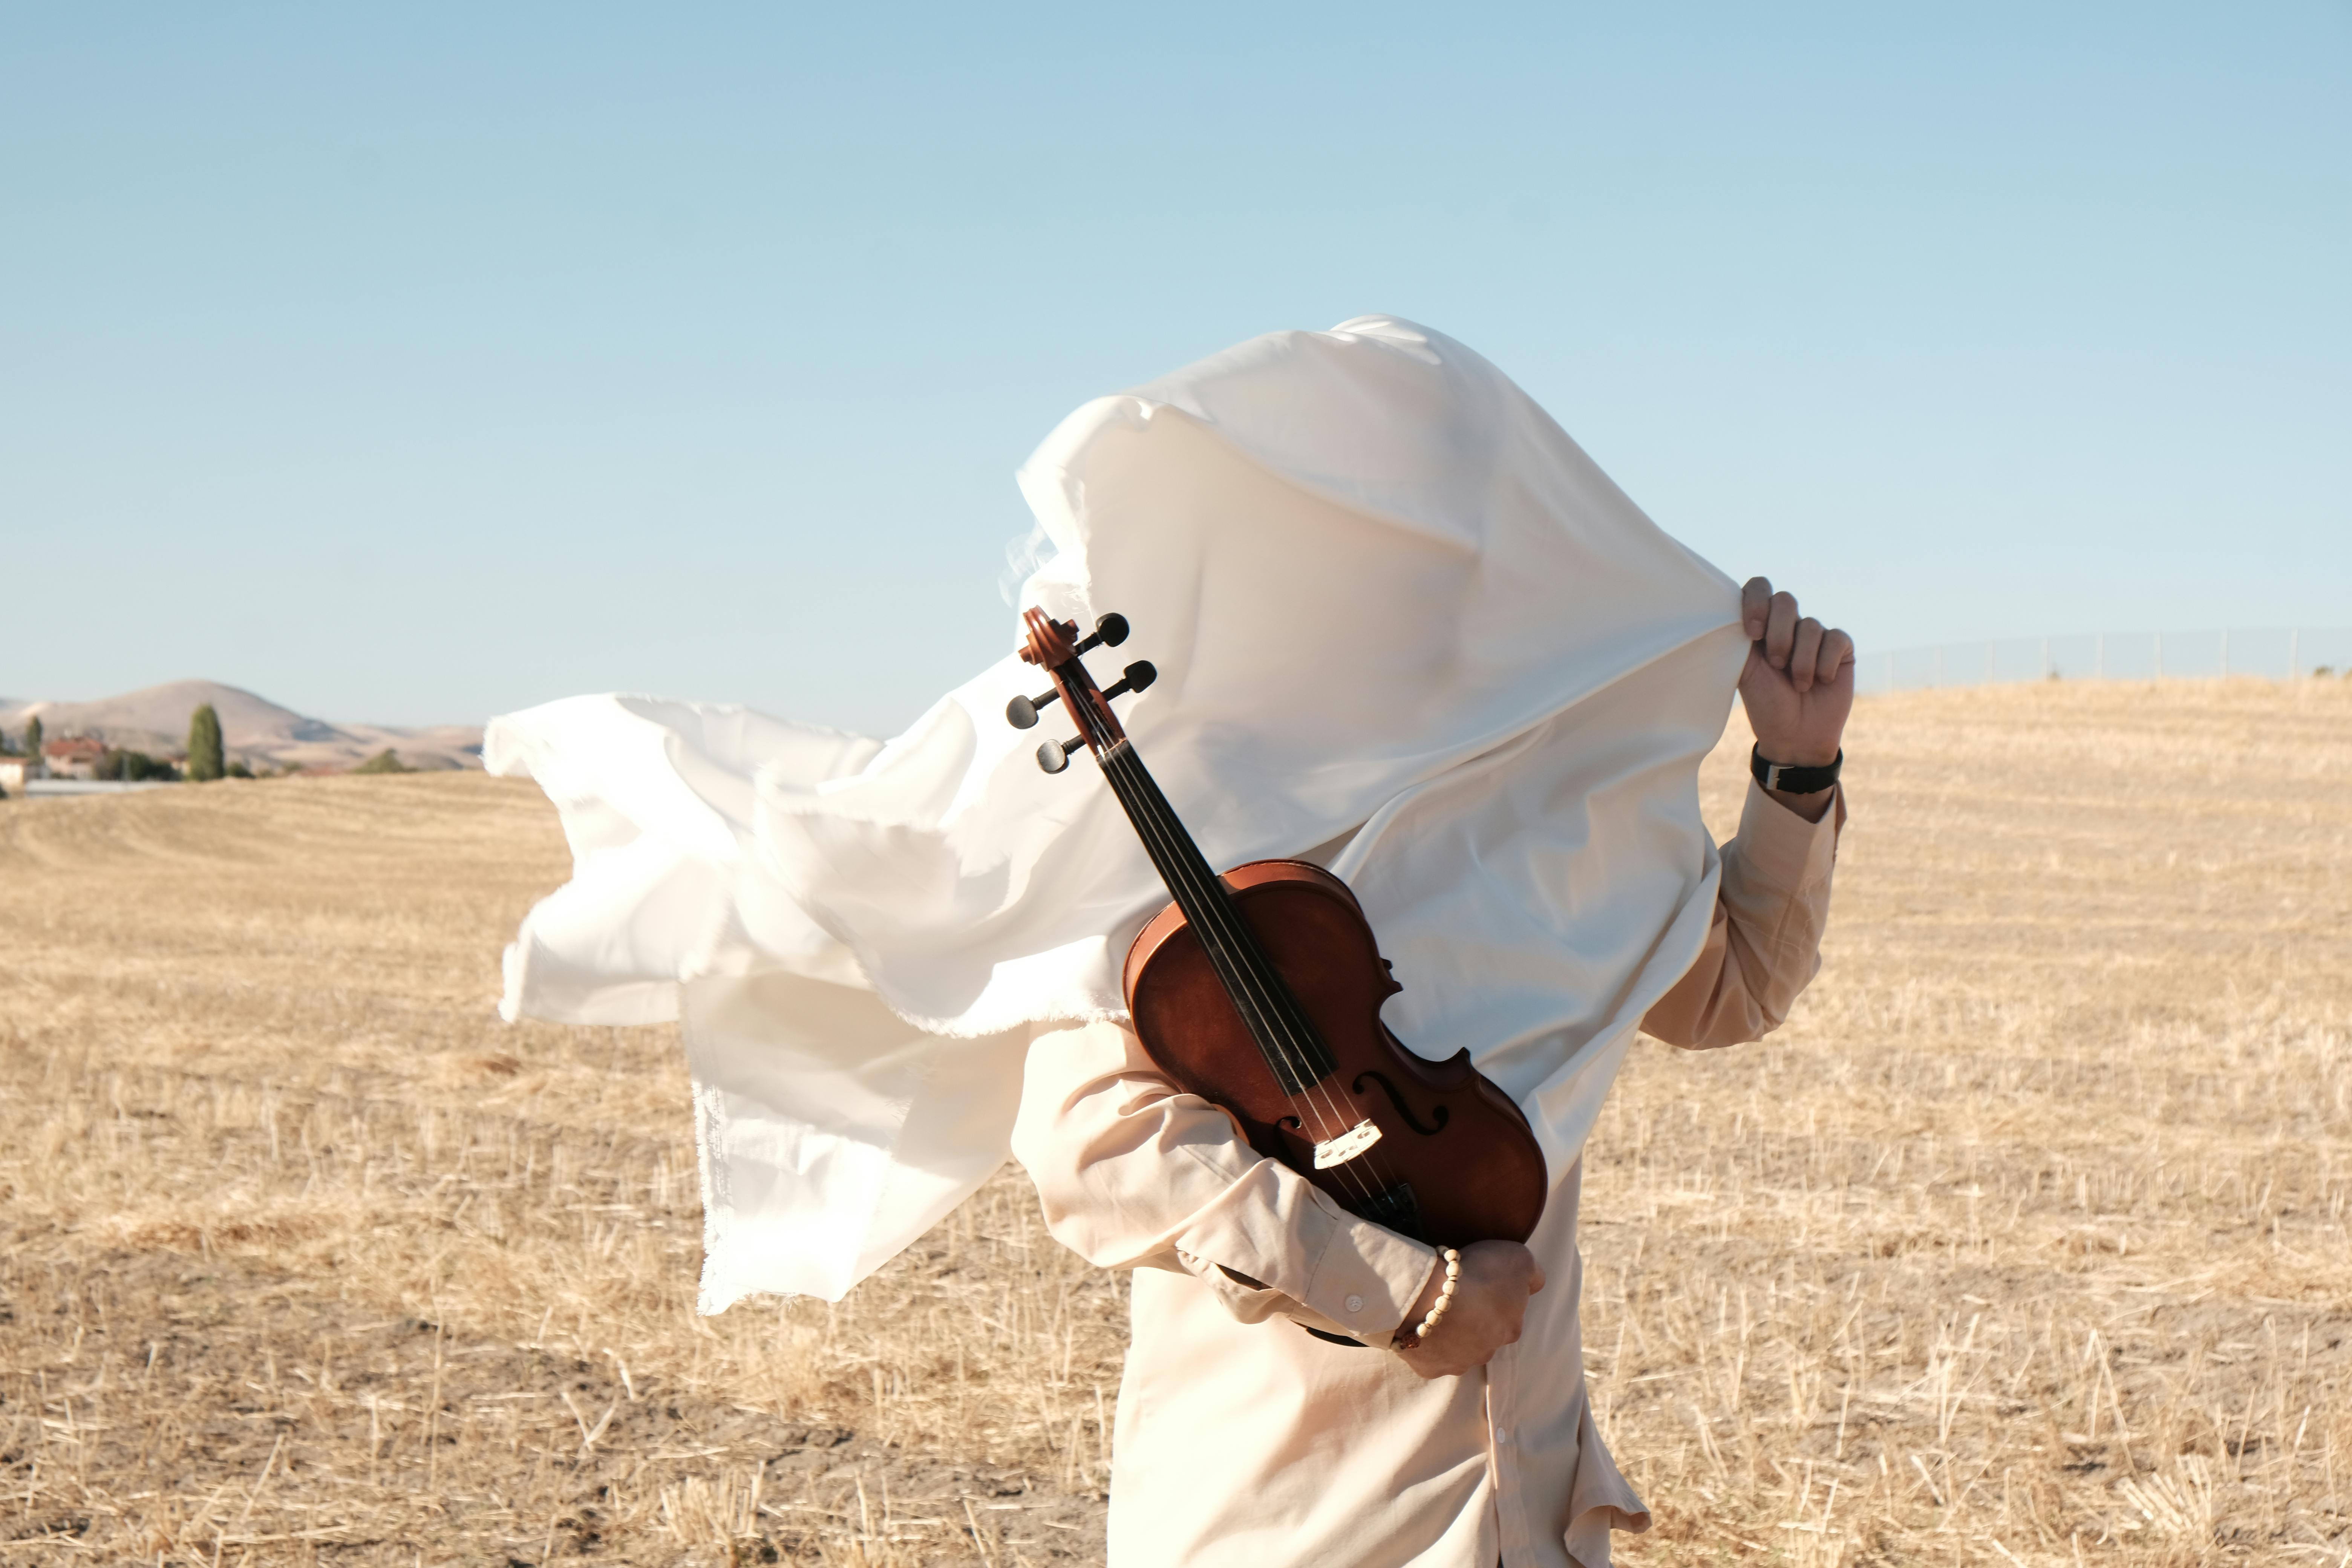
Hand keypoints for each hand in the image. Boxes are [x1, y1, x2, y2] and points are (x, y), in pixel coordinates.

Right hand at [1394, 1240, 1543, 1378]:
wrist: (1430, 1298)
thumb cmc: (1478, 1276)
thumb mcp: (1519, 1259)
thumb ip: (1532, 1273)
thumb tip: (1534, 1283)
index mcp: (1511, 1328)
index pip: (1509, 1314)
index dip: (1495, 1297)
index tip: (1480, 1283)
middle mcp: (1488, 1351)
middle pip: (1484, 1334)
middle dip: (1475, 1319)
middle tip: (1458, 1296)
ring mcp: (1459, 1363)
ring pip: (1458, 1348)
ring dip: (1452, 1332)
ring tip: (1435, 1309)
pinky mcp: (1432, 1368)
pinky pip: (1432, 1356)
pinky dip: (1427, 1342)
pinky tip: (1420, 1325)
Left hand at [1737, 577, 1853, 786]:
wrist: (1795, 736)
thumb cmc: (1766, 704)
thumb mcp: (1744, 671)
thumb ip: (1738, 638)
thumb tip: (1729, 606)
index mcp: (1760, 626)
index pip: (1759, 587)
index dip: (1757, 602)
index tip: (1753, 632)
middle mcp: (1787, 625)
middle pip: (1785, 600)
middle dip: (1779, 635)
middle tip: (1776, 665)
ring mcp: (1815, 635)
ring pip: (1810, 625)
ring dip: (1801, 660)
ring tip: (1799, 685)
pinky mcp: (1840, 648)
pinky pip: (1835, 639)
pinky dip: (1825, 663)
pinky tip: (1822, 681)